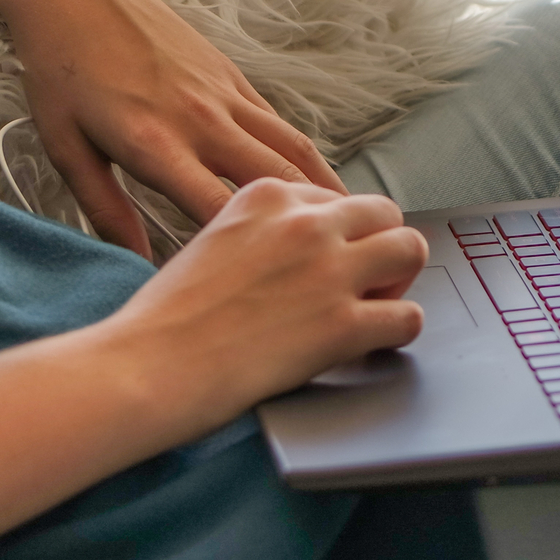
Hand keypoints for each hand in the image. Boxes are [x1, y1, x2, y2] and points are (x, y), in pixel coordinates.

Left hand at [0, 0, 345, 254]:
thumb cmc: (60, 70)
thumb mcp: (66, 148)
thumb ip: (105, 212)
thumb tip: (138, 264)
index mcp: (155, 143)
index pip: (217, 210)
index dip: (249, 253)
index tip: (270, 285)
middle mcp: (201, 119)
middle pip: (279, 180)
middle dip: (316, 226)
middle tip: (345, 264)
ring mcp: (223, 93)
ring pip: (293, 149)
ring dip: (327, 190)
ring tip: (355, 229)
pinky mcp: (231, 76)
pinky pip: (278, 123)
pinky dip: (305, 157)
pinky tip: (318, 183)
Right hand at [0, 180, 425, 554]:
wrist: (149, 364)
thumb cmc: (166, 316)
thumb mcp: (210, 241)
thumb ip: (259, 233)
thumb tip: (296, 255)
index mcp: (267, 194)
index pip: (336, 197)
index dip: (338, 233)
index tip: (328, 260)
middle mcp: (305, 221)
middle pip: (384, 212)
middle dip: (379, 246)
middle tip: (362, 283)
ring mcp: (328, 270)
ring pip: (410, 251)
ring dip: (398, 281)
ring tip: (373, 308)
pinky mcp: (343, 323)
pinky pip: (407, 317)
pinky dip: (397, 332)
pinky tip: (370, 346)